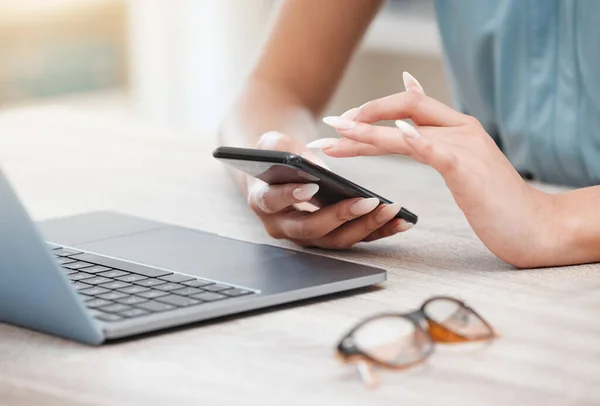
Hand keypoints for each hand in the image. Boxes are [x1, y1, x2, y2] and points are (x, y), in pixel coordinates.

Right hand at [246, 131, 413, 248]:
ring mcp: (309, 236)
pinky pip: (356, 238)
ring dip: (366, 227)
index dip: (290, 196)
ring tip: (391, 209)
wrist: (279, 172)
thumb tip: (315, 166)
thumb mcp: (271, 143)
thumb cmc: (275, 156)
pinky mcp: (331, 236)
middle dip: (340, 217)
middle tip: (366, 202)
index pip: (273, 202)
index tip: (312, 186)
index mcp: (263, 202)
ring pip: (337, 240)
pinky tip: (401, 220)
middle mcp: (284, 227)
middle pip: (311, 230)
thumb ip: (285, 148)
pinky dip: (380, 231)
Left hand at [309, 72, 555, 266]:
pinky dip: (414, 139)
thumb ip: (436, 146)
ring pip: (408, 130)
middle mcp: (460, 130)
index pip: (408, 106)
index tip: (342, 125)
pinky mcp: (468, 169)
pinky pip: (435, 150)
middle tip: (327, 128)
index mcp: (457, 129)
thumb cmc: (496, 203)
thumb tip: (407, 129)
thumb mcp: (464, 168)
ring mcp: (465, 147)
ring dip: (369, 131)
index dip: (373, 111)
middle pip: (402, 111)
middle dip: (361, 118)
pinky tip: (396, 132)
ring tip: (339, 132)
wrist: (535, 227)